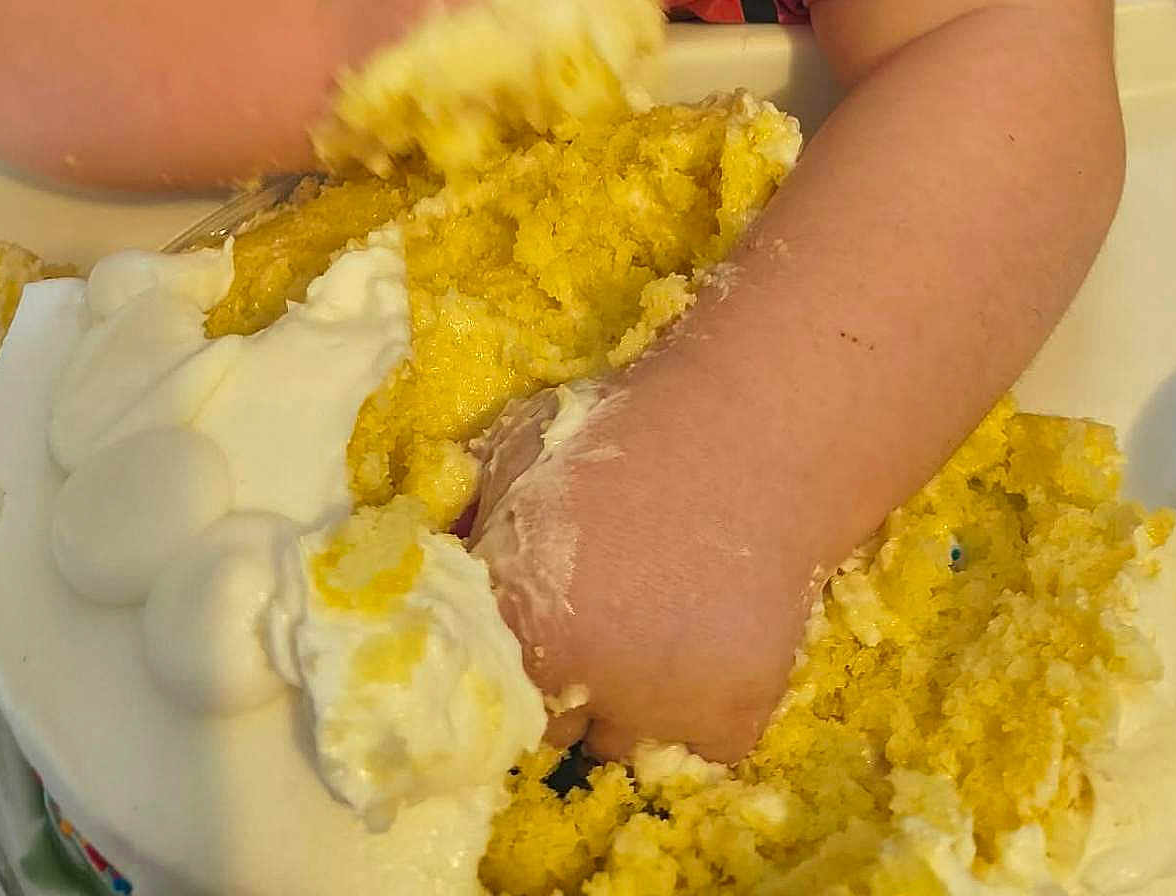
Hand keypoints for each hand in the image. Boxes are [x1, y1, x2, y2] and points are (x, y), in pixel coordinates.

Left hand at [468, 362, 820, 763]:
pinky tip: (707, 639)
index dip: (503, 659)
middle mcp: (578, 676)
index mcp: (516, 615)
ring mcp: (658, 706)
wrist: (753, 429)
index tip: (528, 635)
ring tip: (659, 620)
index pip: (478, 690)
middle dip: (564, 682)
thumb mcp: (520, 450)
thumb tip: (421, 578)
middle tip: (601, 617)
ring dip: (628, 702)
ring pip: (618, 741)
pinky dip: (700, 710)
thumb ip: (468, 523)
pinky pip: (693, 748)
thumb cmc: (626, 428)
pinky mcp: (730, 719)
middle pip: (546, 725)